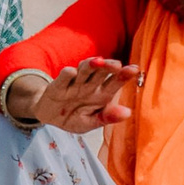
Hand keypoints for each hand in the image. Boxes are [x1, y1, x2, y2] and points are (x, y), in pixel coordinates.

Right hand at [21, 58, 139, 133]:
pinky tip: (71, 72)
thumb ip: (107, 118)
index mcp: (101, 95)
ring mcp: (73, 84)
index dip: (124, 75)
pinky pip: (62, 79)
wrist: (48, 118)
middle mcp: (89, 86)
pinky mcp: (56, 87)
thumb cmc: (73, 118)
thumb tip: (128, 113)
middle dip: (108, 66)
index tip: (134, 69)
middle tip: (117, 65)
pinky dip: (66, 75)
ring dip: (90, 65)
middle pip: (100, 72)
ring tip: (98, 61)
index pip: (114, 83)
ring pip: (83, 71)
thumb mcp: (90, 123)